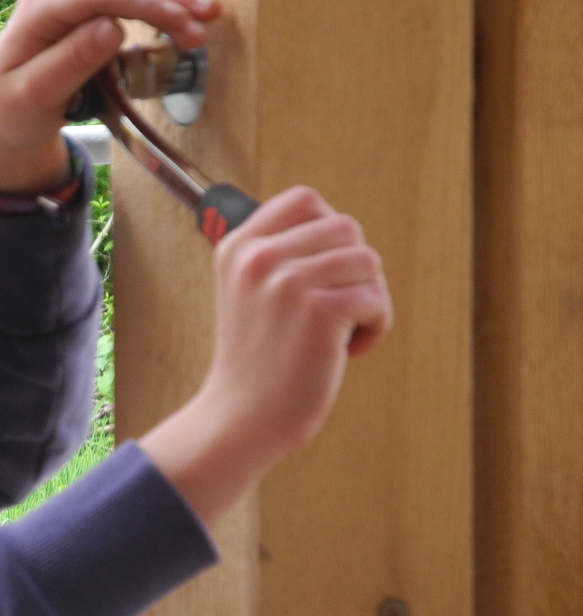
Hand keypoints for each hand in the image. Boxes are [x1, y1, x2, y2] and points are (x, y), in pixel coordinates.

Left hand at [0, 0, 220, 193]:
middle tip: (204, 25)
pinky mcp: (86, 14)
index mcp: (39, 11)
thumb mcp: (34, 96)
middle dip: (167, 0)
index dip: (146, 4)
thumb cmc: (12, 114)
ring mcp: (72, 2)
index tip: (182, 24)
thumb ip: (70, 62)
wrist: (2, 123)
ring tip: (209, 9)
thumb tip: (113, 28)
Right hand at [139, 187, 393, 527]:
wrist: (243, 415)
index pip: (304, 200)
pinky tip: (348, 350)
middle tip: (338, 307)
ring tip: (342, 330)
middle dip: (355, 269)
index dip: (329, 230)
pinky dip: (376, 327)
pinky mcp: (319, 311)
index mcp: (239, 246)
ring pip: (368, 262)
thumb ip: (280, 252)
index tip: (325, 268)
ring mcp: (288, 281)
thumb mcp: (247, 289)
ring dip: (369, 298)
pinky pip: (377, 299)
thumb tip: (338, 228)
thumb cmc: (257, 358)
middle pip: (346, 228)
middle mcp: (259, 257)